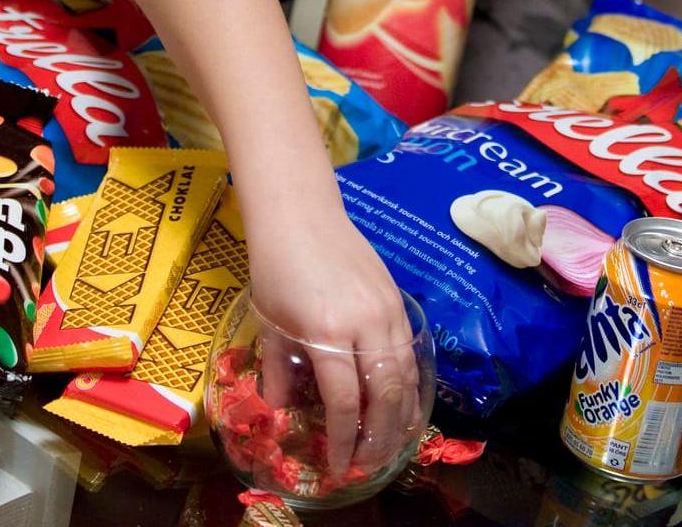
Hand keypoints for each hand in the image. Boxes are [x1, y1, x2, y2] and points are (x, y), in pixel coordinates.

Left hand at [247, 196, 419, 474]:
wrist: (301, 215)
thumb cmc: (276, 267)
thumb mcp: (270, 323)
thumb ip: (280, 372)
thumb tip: (283, 414)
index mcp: (326, 331)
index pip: (344, 400)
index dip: (344, 439)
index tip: (339, 466)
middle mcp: (365, 323)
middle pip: (385, 393)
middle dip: (379, 436)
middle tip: (370, 464)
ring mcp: (387, 310)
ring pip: (406, 374)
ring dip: (400, 415)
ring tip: (392, 443)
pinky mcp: (398, 301)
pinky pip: (410, 352)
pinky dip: (409, 383)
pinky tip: (403, 403)